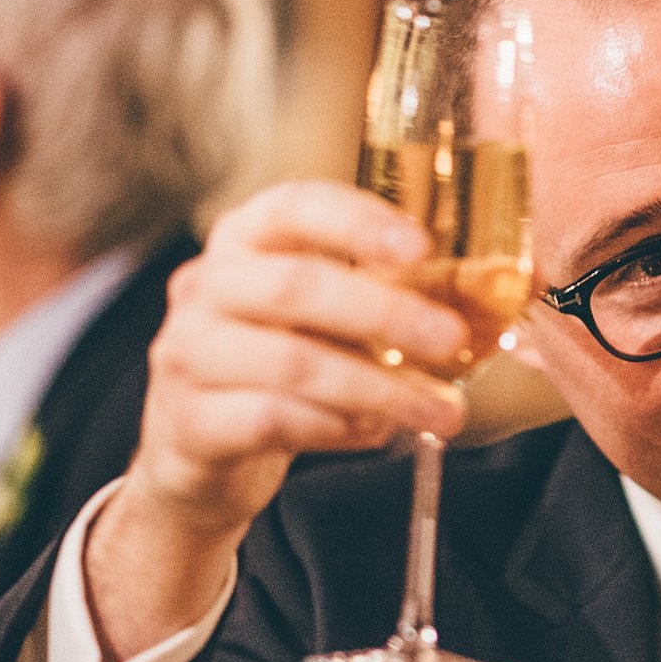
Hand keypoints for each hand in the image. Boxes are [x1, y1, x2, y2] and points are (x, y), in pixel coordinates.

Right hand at [86, 181, 470, 656]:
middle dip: (386, 312)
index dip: (358, 221)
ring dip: (379, 387)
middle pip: (298, 285)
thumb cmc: (273, 370)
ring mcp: (187, 354)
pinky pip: (272, 420)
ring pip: (292, 362)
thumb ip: (372, 298)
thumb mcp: (316, 320)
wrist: (196, 455)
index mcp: (243, 242)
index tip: (421, 247)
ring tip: (438, 408)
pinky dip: (335, 427)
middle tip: (450, 338)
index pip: (293, 206)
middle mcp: (206, 287)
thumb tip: (473, 299)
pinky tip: (374, 432)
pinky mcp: (190, 422)